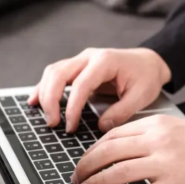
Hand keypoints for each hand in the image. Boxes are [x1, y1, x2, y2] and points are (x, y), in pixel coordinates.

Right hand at [28, 48, 170, 132]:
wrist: (149, 62)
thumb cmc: (146, 76)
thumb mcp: (141, 96)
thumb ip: (121, 112)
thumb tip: (100, 126)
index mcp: (105, 61)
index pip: (81, 85)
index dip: (72, 107)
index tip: (70, 126)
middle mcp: (89, 57)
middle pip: (58, 74)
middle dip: (51, 100)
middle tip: (53, 123)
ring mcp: (81, 60)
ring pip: (53, 72)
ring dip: (44, 93)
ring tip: (45, 116)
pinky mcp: (78, 67)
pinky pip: (55, 75)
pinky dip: (44, 87)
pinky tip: (35, 101)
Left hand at [70, 115, 184, 183]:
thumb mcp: (178, 128)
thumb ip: (152, 133)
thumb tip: (122, 145)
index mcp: (157, 125)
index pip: (113, 135)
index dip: (93, 149)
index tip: (85, 159)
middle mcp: (157, 142)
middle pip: (108, 153)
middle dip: (86, 166)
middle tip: (76, 177)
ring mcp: (164, 164)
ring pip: (117, 174)